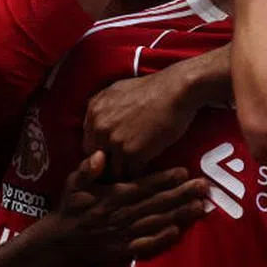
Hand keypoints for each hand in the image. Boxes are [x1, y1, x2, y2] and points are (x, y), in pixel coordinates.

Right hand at [47, 151, 208, 262]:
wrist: (58, 241)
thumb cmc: (70, 206)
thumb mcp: (73, 182)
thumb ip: (87, 168)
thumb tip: (101, 155)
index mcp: (112, 196)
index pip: (143, 185)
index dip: (164, 179)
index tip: (184, 171)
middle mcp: (120, 214)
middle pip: (156, 203)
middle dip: (181, 194)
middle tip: (204, 187)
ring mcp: (122, 233)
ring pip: (155, 223)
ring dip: (178, 215)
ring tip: (199, 207)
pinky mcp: (121, 250)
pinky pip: (144, 245)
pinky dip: (160, 240)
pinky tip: (178, 232)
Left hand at [84, 71, 202, 179]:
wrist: (177, 90)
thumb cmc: (155, 88)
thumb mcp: (120, 89)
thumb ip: (104, 108)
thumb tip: (99, 121)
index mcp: (94, 112)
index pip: (89, 144)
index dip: (103, 152)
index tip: (113, 156)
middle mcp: (100, 128)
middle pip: (97, 161)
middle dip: (110, 166)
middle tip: (124, 169)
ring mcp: (115, 142)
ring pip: (113, 171)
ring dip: (125, 175)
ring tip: (135, 178)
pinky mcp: (133, 154)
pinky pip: (132, 174)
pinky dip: (140, 176)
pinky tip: (149, 174)